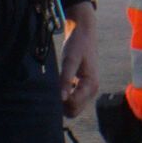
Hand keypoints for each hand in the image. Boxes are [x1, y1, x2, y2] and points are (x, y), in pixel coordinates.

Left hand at [59, 4, 99, 118]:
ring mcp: (88, 89)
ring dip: (62, 100)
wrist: (84, 31)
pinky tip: (58, 84)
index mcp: (91, 85)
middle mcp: (92, 90)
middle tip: (50, 88)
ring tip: (53, 85)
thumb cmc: (77, 44)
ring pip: (72, 107)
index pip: (73, 106)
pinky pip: (73, 99)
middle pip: (73, 110)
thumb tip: (62, 98)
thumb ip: (66, 79)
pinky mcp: (83, 86)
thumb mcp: (70, 60)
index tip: (49, 90)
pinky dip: (64, 96)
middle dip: (61, 104)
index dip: (59, 101)